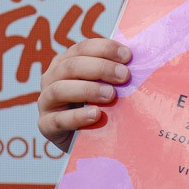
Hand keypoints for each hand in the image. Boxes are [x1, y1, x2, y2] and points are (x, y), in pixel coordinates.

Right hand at [38, 38, 130, 152]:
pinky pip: (58, 119)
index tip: (128, 56)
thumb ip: (116, 73)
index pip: (83, 48)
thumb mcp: (107, 86)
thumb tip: (142, 60)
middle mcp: (52, 78)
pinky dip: (77, 116)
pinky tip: (95, 115)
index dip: (105, 49)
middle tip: (124, 76)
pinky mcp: (46, 125)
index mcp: (67, 62)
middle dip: (100, 68)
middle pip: (72, 66)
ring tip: (111, 95)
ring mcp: (46, 101)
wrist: (88, 140)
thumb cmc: (102, 106)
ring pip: (60, 89)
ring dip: (88, 89)